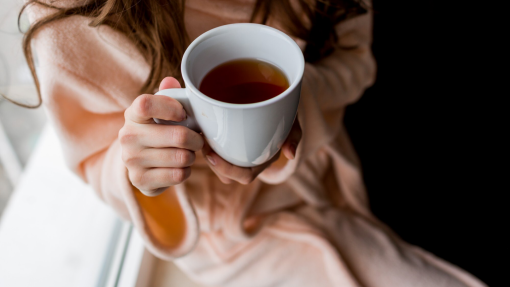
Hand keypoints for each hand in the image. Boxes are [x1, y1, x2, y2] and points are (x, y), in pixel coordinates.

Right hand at [119, 77, 203, 195]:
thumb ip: (168, 94)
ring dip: (191, 156)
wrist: (141, 164)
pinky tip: (180, 167)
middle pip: (178, 135)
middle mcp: (127, 136)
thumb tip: (170, 81)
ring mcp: (132, 160)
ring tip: (187, 153)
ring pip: (181, 157)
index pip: (146, 104)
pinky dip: (186, 172)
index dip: (171, 107)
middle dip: (196, 139)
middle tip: (198, 140)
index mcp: (132, 115)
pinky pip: (178, 175)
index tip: (184, 114)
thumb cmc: (157, 130)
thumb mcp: (161, 111)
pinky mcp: (140, 180)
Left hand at [201, 118, 301, 184]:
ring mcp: (237, 151)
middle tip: (203, 144)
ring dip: (207, 154)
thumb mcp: (292, 121)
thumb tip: (290, 155)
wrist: (275, 97)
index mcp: (263, 160)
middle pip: (227, 175)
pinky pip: (214, 148)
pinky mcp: (226, 140)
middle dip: (213, 164)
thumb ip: (294, 136)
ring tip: (201, 136)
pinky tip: (201, 128)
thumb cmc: (284, 112)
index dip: (227, 170)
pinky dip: (206, 142)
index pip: (245, 175)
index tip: (212, 156)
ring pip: (218, 164)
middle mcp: (249, 159)